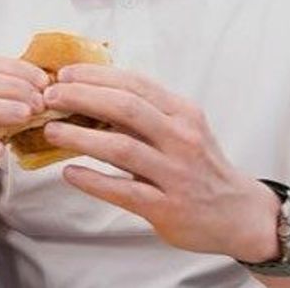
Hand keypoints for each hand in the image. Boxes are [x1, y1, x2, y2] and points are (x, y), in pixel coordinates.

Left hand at [41, 63, 279, 260]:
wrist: (239, 214)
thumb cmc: (200, 166)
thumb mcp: (182, 129)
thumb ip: (144, 113)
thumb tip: (90, 93)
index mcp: (183, 113)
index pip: (135, 83)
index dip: (96, 76)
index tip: (64, 74)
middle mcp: (182, 138)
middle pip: (125, 108)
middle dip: (82, 97)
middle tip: (50, 97)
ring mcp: (176, 174)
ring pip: (121, 148)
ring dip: (80, 137)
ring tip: (51, 131)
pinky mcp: (168, 207)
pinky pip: (123, 190)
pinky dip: (93, 180)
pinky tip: (69, 172)